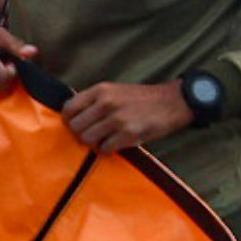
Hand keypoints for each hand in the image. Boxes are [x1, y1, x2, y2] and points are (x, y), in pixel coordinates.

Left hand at [62, 80, 191, 154]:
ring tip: (106, 139)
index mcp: (100, 90)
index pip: (69, 108)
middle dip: (82, 133)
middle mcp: (106, 103)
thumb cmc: (141, 99)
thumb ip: (94, 101)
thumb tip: (73, 116)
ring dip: (95, 142)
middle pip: (75, 126)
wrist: (172, 102)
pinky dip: (108, 150)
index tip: (77, 125)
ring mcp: (116, 119)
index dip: (69, 120)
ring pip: (87, 139)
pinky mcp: (128, 134)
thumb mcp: (114, 90)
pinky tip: (116, 144)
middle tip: (94, 134)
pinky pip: (104, 149)